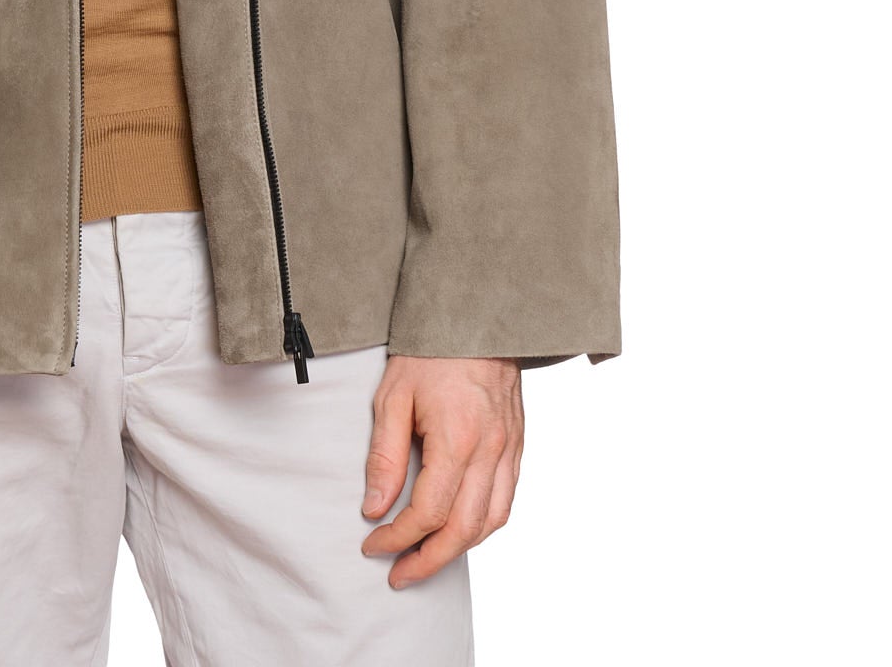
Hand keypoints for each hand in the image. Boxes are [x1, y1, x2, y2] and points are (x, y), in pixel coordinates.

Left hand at [361, 355, 522, 586]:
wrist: (476, 316)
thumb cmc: (429, 351)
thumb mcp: (392, 395)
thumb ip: (384, 454)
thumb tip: (375, 507)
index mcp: (458, 438)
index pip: (429, 511)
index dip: (399, 537)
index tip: (373, 546)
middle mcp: (491, 450)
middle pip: (464, 528)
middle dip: (428, 559)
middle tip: (398, 574)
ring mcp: (510, 449)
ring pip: (492, 521)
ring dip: (459, 549)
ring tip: (425, 559)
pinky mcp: (518, 445)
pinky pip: (506, 501)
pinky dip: (483, 525)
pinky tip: (459, 529)